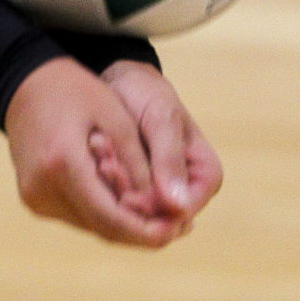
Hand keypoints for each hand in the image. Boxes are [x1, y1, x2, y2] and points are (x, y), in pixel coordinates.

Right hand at [2, 57, 181, 247]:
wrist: (23, 82)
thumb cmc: (73, 90)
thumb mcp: (116, 117)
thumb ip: (141, 164)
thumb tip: (172, 205)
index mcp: (62, 164)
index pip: (111, 218)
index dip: (148, 231)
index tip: (179, 227)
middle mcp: (42, 188)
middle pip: (102, 228)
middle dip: (142, 230)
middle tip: (177, 223)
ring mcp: (34, 196)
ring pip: (91, 226)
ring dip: (125, 222)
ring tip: (157, 207)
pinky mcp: (33, 198)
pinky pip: (77, 215)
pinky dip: (104, 211)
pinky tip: (126, 198)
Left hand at [93, 61, 222, 228]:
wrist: (122, 79)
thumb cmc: (148, 94)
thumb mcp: (161, 119)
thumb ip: (169, 159)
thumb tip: (179, 207)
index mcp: (206, 178)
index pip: (182, 215)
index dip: (151, 210)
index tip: (124, 192)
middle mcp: (185, 193)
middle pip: (155, 220)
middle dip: (126, 198)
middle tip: (104, 166)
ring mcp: (158, 195)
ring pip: (133, 216)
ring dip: (111, 190)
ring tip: (98, 156)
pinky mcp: (133, 191)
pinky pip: (117, 203)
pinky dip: (102, 186)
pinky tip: (94, 160)